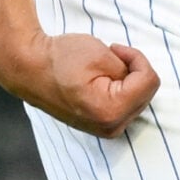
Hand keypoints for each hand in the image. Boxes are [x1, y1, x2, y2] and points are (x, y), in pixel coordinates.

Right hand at [0, 29, 159, 137]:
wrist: (30, 71)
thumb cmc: (61, 59)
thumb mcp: (103, 54)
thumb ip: (130, 69)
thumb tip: (142, 80)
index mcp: (110, 111)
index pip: (149, 80)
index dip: (136, 58)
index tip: (116, 49)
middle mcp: (110, 127)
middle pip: (146, 91)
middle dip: (132, 70)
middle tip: (107, 60)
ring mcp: (105, 130)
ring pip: (139, 98)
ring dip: (126, 80)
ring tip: (100, 72)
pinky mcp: (102, 126)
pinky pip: (127, 104)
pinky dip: (121, 89)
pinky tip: (100, 82)